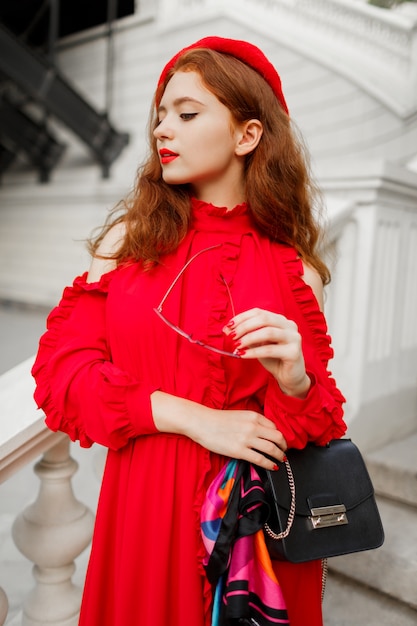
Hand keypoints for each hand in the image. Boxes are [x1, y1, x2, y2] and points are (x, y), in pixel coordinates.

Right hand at [151, 391, 286, 469]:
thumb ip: (252, 422)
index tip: (281, 443)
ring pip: (272, 449)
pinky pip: (261, 459)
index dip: (280, 437)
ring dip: (280, 456)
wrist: (201, 422)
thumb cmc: (218, 419)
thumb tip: (264, 433)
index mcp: (254, 416)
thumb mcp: (240, 415)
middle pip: (278, 437)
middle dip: (284, 447)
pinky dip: (270, 464)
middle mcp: (253, 426)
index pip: (274, 427)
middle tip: (284, 452)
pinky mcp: (240, 451)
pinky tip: (272, 467)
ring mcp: (247, 439)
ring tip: (281, 460)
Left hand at [224, 308, 310, 397]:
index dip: (242, 317)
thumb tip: (227, 329)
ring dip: (249, 338)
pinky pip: (270, 350)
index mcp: (281, 320)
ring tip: (237, 345)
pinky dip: (254, 352)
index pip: (259, 312)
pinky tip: (243, 355)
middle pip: (264, 319)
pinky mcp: (293, 352)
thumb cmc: (273, 358)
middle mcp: (289, 326)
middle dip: (245, 326)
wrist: (289, 377)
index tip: (229, 325)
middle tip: (232, 336)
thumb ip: (246, 335)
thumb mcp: (258, 344)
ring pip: (268, 332)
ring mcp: (294, 338)